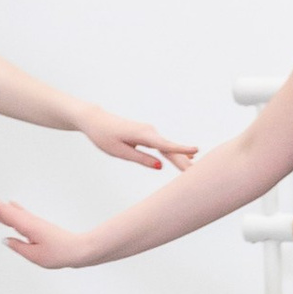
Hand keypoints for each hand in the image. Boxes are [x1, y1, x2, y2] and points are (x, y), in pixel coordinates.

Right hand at [0, 193, 95, 268]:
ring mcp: (33, 222)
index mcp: (27, 226)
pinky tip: (10, 206)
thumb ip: (18, 247)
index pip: (3, 213)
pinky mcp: (37, 226)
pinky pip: (19, 215)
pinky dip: (11, 209)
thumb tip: (7, 241)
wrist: (79, 250)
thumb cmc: (61, 253)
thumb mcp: (35, 255)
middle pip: (3, 211)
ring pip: (10, 212)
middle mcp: (29, 221)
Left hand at [80, 107, 195, 171]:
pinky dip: (174, 153)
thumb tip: (160, 166)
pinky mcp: (147, 134)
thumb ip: (141, 159)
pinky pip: (163, 145)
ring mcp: (149, 132)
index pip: (165, 145)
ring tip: (195, 170)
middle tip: (197, 174)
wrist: (95, 119)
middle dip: (184, 161)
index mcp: (143, 135)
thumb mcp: (120, 152)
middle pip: (170, 149)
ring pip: (168, 148)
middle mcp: (149, 131)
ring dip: (181, 159)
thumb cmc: (104, 136)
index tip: (196, 151)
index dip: (181, 150)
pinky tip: (186, 158)